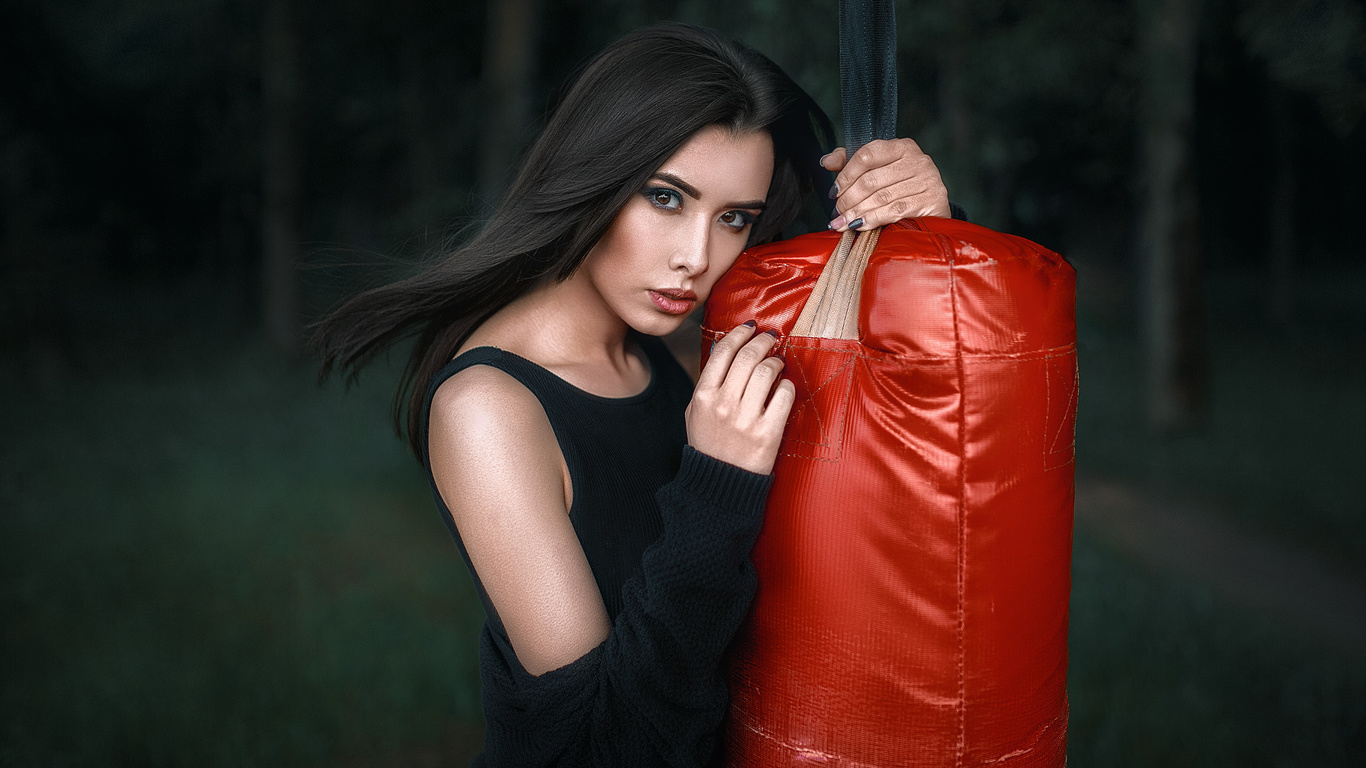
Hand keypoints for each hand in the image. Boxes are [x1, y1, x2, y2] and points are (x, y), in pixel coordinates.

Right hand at [686, 322, 794, 474]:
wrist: (721, 485)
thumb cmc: (709, 445)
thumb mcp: (695, 413)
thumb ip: (707, 383)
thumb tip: (724, 350)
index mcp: (703, 396)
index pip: (722, 352)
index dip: (739, 333)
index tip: (750, 328)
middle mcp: (723, 404)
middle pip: (747, 356)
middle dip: (763, 341)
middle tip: (771, 338)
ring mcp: (746, 419)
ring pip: (767, 371)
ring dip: (776, 361)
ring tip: (778, 363)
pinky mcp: (768, 433)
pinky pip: (784, 395)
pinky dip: (786, 386)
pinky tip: (783, 387)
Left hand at [822, 138, 949, 230]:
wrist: (933, 210)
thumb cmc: (901, 188)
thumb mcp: (878, 170)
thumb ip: (851, 162)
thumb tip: (826, 161)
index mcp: (901, 147)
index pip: (867, 155)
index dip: (845, 175)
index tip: (833, 192)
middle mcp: (917, 159)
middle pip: (871, 180)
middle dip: (848, 199)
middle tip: (836, 213)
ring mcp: (927, 179)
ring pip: (881, 197)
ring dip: (856, 213)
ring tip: (842, 223)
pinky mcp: (932, 199)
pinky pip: (894, 210)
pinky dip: (873, 220)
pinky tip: (859, 226)